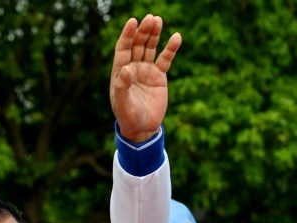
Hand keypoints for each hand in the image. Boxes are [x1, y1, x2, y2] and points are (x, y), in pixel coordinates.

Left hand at [110, 15, 181, 142]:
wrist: (143, 129)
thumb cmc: (128, 117)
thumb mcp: (122, 104)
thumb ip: (123, 86)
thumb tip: (125, 69)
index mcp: (120, 72)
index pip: (123, 48)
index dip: (128, 35)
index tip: (133, 22)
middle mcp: (132, 68)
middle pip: (137, 45)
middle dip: (143, 32)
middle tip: (150, 18)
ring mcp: (146, 71)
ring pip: (150, 48)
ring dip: (154, 34)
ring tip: (158, 20)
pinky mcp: (159, 77)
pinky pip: (165, 60)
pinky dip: (170, 49)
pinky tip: (176, 37)